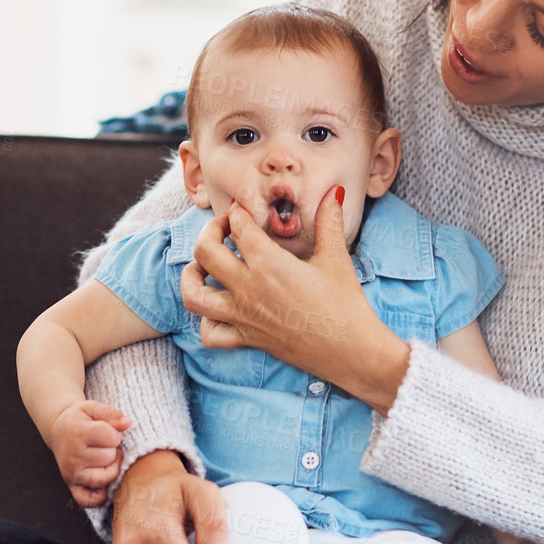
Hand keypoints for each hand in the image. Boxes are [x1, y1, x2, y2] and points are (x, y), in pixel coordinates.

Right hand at [49, 400, 131, 507]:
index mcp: (78, 433)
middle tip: (103, 445)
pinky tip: (104, 484)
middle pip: (110, 457)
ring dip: (111, 468)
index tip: (108, 432)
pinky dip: (100, 496)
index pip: (111, 438)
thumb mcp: (92, 408)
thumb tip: (127, 424)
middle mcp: (73, 455)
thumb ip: (111, 414)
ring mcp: (72, 472)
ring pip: (106, 477)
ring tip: (104, 458)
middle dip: (113, 450)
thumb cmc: (80, 419)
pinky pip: (89, 499)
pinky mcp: (71, 485)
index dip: (115, 434)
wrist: (59, 430)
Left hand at [179, 189, 405, 410]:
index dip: (237, 212)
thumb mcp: (336, 258)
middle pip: (205, 252)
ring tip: (203, 266)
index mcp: (269, 263)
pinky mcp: (247, 339)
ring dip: (192, 276)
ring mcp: (243, 316)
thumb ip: (330, 221)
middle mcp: (248, 288)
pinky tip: (219, 309)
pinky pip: (210, 334)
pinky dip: (206, 321)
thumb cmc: (345, 305)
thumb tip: (334, 191)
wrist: (351, 351)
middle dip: (209, 232)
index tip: (242, 209)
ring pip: (194, 295)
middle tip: (223, 229)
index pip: (238, 226)